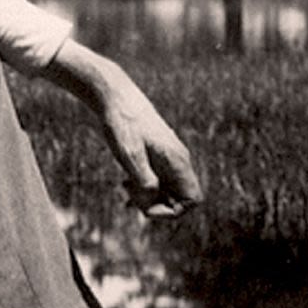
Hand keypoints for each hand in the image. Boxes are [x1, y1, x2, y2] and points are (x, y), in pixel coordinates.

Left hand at [49, 41, 203, 217]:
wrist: (114, 96)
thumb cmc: (122, 124)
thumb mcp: (129, 155)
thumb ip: (144, 181)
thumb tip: (153, 201)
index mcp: (177, 161)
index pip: (193, 200)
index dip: (173, 212)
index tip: (146, 208)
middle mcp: (178, 160)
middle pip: (180, 198)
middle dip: (157, 204)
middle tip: (131, 196)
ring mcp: (169, 157)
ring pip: (168, 189)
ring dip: (149, 196)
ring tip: (126, 189)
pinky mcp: (158, 154)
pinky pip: (158, 179)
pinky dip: (144, 186)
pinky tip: (125, 184)